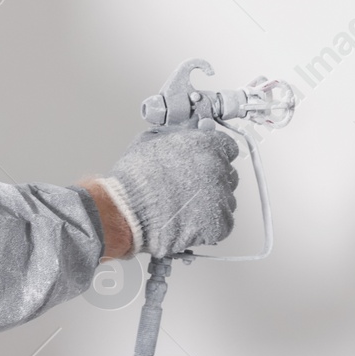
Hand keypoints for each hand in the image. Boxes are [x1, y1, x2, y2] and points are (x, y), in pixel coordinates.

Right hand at [100, 124, 239, 255]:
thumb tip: (185, 130)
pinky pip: (222, 224)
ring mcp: (221, 199)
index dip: (214, 155)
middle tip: (189, 187)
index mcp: (206, 145)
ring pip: (225, 200)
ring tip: (185, 207)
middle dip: (212, 180)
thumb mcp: (150, 141)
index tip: (206, 161)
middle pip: (227, 175)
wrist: (127, 211)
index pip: (227, 147)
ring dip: (211, 203)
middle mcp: (219, 170)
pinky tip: (189, 220)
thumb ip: (176, 134)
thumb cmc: (135, 179)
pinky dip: (209, 225)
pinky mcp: (219, 224)